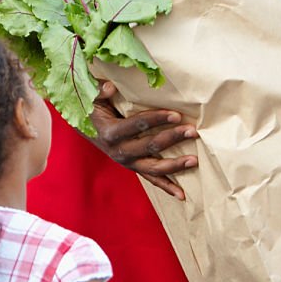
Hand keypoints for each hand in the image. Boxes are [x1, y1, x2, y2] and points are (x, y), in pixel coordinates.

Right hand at [90, 81, 197, 198]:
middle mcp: (119, 151)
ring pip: (153, 168)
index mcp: (110, 132)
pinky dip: (167, 186)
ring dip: (174, 165)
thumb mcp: (91, 96)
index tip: (176, 114)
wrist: (86, 126)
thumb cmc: (93, 107)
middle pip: (150, 146)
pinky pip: (151, 179)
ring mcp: (127, 162)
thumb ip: (99, 91)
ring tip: (194, 160)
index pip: (137, 125)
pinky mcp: (133, 167)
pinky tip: (182, 195)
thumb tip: (110, 87)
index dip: (157, 119)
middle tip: (192, 131)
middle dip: (172, 138)